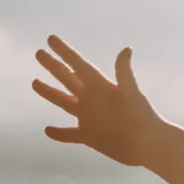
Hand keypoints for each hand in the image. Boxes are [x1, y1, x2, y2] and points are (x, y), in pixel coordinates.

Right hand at [32, 35, 157, 166]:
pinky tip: (47, 130)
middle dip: (53, 66)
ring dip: (50, 93)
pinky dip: (59, 134)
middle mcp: (92, 99)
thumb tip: (126, 49)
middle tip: (38, 53)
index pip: (77, 64)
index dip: (64, 51)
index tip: (50, 38)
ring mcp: (89, 117)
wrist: (148, 145)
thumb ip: (124, 72)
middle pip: (67, 79)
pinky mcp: (90, 136)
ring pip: (64, 102)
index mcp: (100, 86)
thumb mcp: (131, 92)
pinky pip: (70, 134)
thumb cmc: (142, 117)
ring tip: (34, 82)